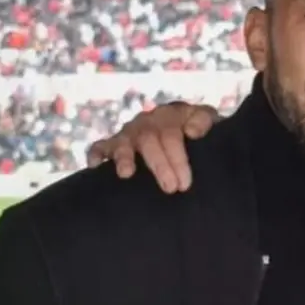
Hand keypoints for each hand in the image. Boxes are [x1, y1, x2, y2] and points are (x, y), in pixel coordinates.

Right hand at [87, 102, 220, 192]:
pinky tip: (95, 167)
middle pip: (149, 140)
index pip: (172, 134)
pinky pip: (100, 146)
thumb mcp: (209, 119)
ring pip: (123, 142)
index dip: (177, 158)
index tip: (185, 183)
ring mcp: (130, 132)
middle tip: (172, 189)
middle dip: (159, 165)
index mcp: (172, 115)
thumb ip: (204, 121)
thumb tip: (193, 132)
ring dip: (124, 158)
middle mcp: (148, 122)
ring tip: (126, 174)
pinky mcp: (114, 144)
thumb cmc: (200, 131)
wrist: (190, 128)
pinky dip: (95, 154)